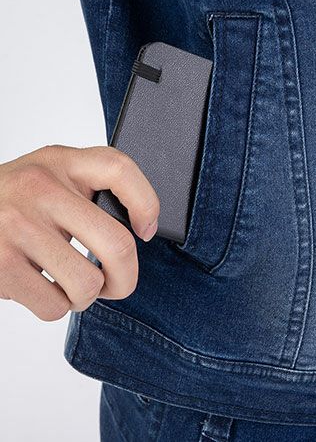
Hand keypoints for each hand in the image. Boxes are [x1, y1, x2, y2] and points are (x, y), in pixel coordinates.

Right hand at [0, 144, 159, 320]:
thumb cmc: (15, 201)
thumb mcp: (52, 177)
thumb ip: (90, 191)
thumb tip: (139, 230)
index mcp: (62, 163)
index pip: (119, 170)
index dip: (147, 205)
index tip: (146, 231)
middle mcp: (40, 189)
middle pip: (117, 245)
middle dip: (125, 278)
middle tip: (117, 283)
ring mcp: (17, 225)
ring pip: (87, 283)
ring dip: (85, 296)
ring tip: (72, 284)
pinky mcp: (0, 263)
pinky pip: (54, 305)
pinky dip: (56, 306)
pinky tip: (44, 288)